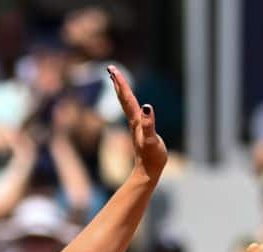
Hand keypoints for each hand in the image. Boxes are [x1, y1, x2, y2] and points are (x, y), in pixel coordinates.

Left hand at [108, 65, 165, 182]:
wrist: (147, 172)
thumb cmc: (151, 157)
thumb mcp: (152, 140)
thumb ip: (149, 123)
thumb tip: (147, 107)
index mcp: (136, 120)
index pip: (127, 97)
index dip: (121, 83)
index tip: (112, 69)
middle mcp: (133, 121)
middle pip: (123, 98)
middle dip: (117, 83)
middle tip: (110, 68)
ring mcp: (136, 126)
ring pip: (126, 104)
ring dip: (121, 91)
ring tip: (117, 81)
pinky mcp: (140, 131)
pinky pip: (132, 111)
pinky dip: (130, 102)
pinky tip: (132, 102)